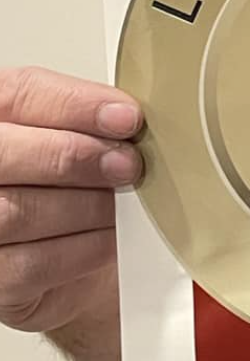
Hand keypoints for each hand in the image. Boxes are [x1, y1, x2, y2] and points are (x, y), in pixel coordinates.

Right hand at [0, 65, 141, 336]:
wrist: (72, 265)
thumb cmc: (72, 190)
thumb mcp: (80, 141)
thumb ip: (89, 123)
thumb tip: (126, 117)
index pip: (18, 95)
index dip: (74, 104)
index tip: (126, 118)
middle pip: (6, 153)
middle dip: (74, 156)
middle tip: (126, 165)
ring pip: (16, 212)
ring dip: (84, 207)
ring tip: (120, 204)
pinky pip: (31, 264)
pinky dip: (82, 249)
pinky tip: (109, 239)